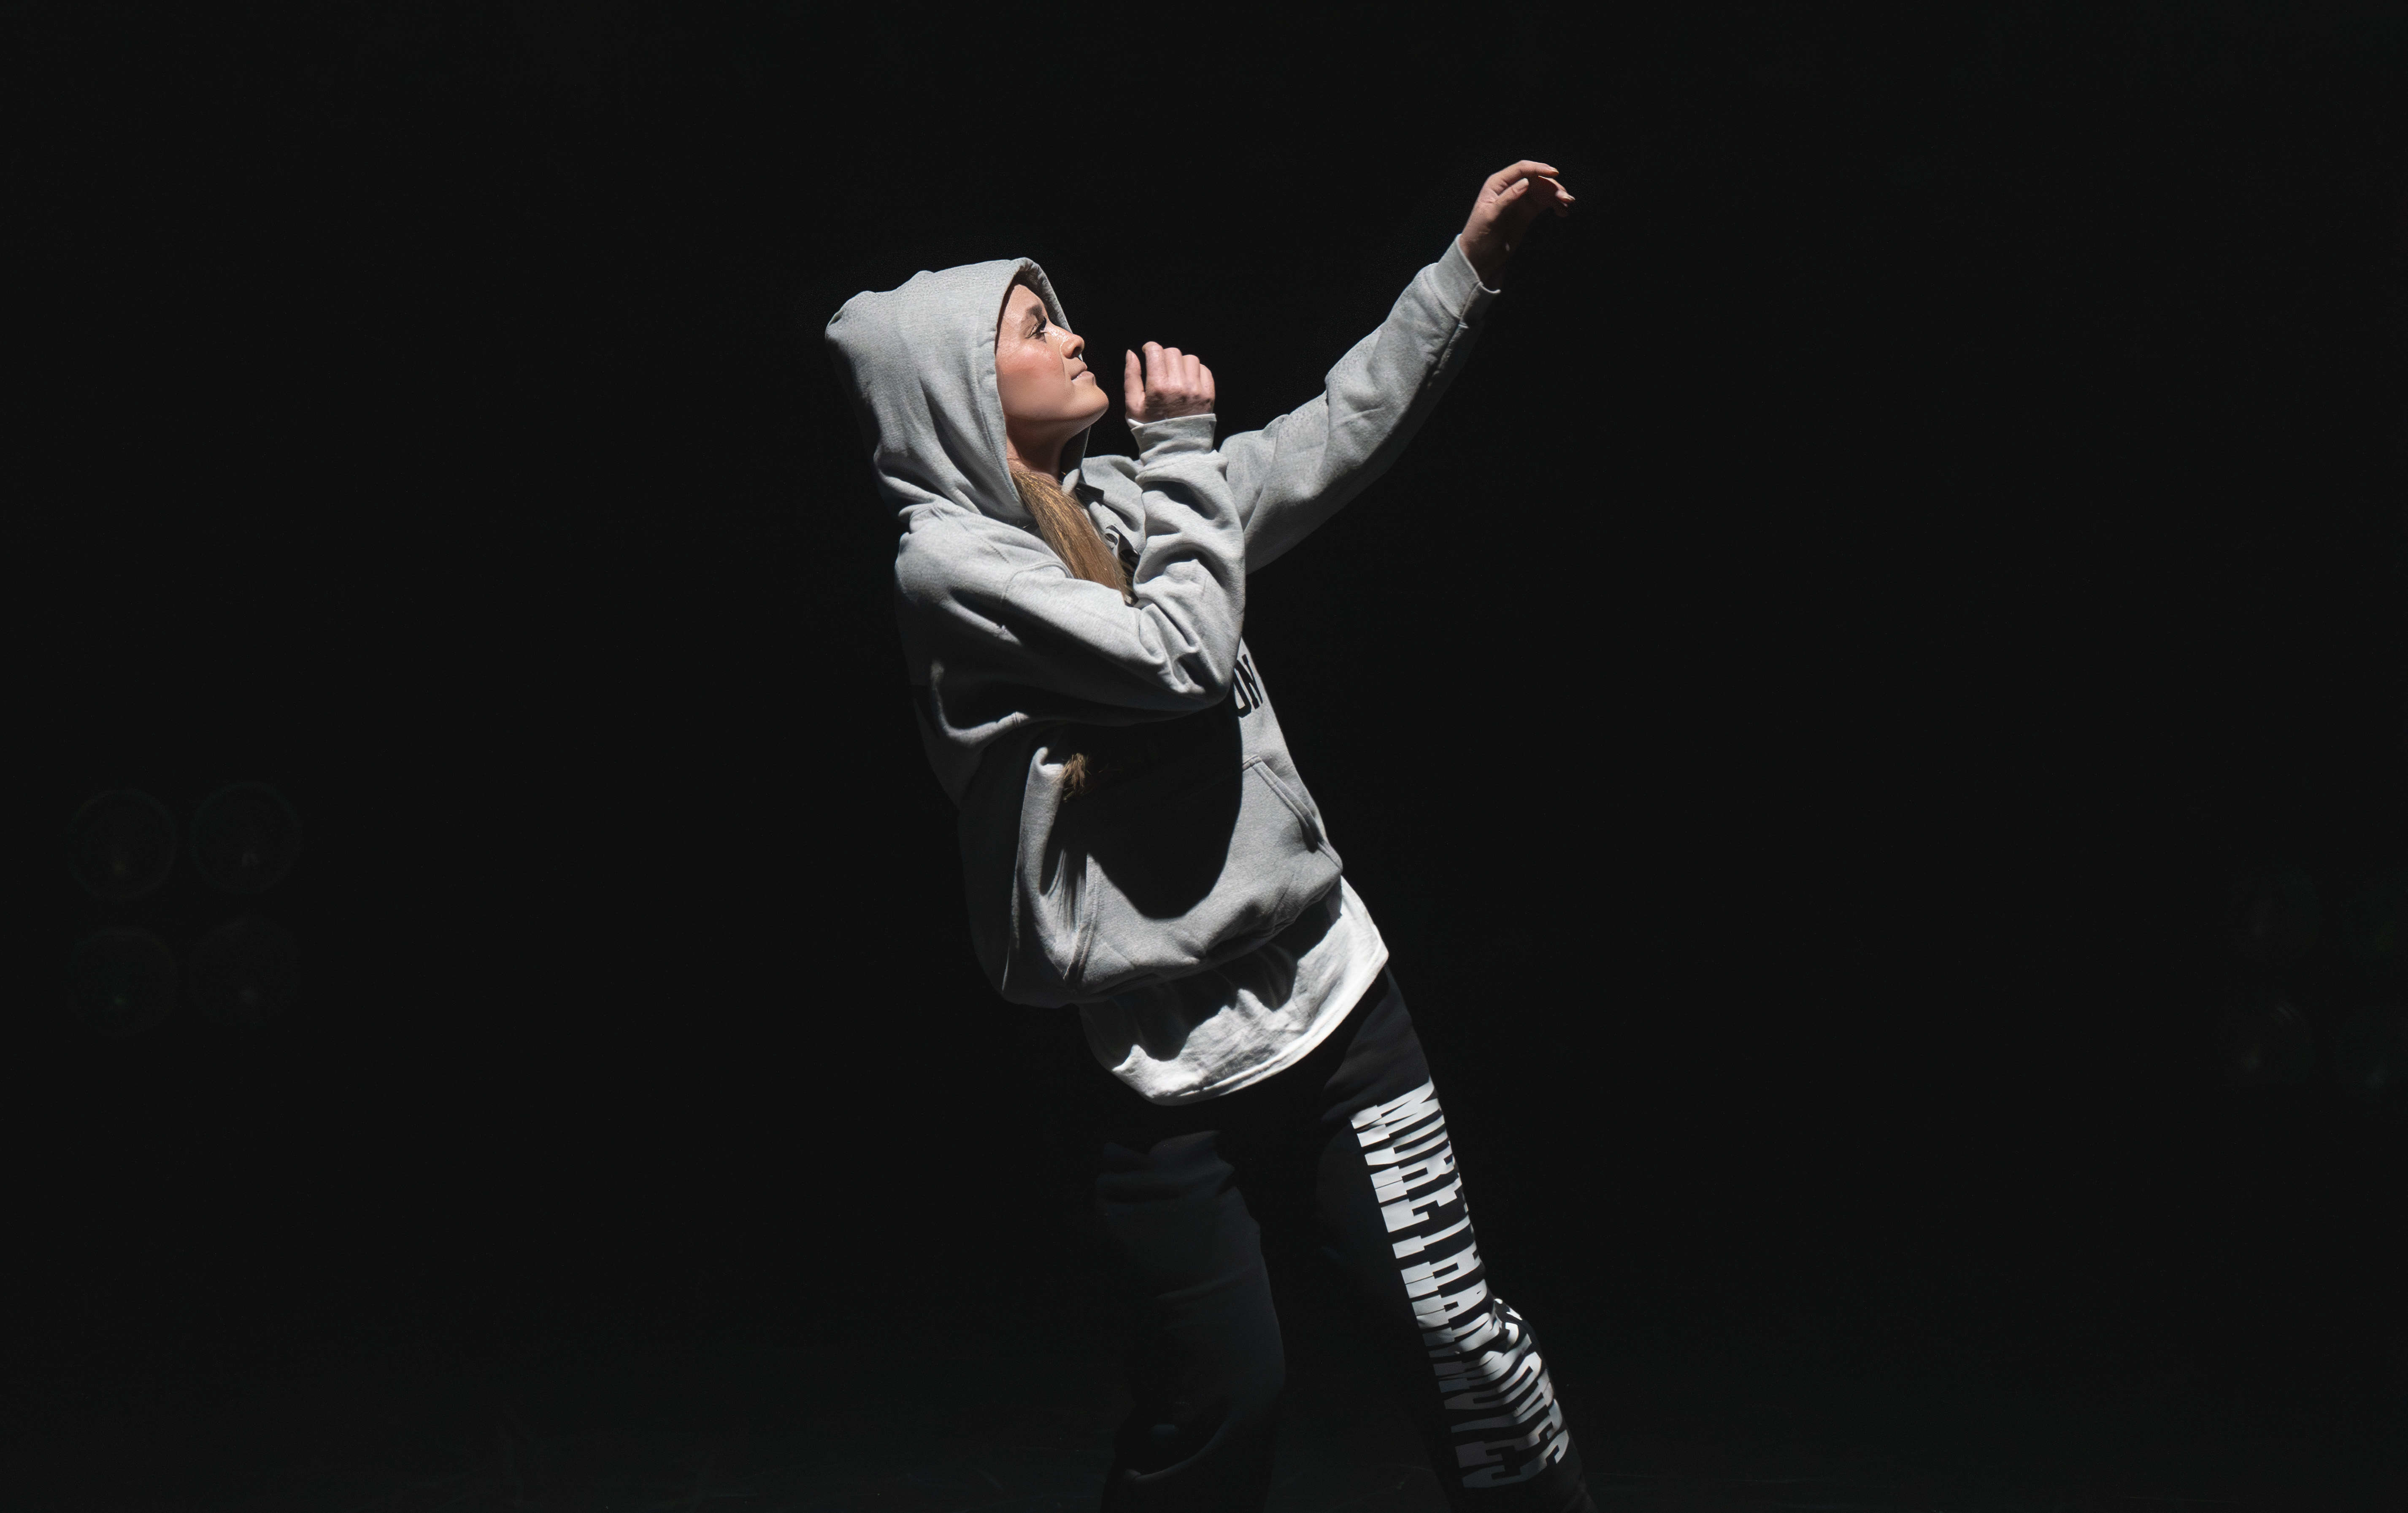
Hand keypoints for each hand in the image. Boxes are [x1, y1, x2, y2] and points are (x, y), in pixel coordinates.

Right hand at [1123, 342, 1215, 424]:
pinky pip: (1204, 370)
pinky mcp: (1208, 395)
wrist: (1175, 449)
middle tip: (1160, 367)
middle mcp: (1179, 385)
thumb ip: (1131, 376)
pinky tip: (1187, 381)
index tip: (1148, 352)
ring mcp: (1196, 390)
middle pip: (1173, 352)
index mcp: (1158, 387)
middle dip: (1164, 356)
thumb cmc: (1150, 427)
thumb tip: (1131, 353)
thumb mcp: (1133, 405)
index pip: (1156, 351)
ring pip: (1190, 359)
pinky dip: (1195, 371)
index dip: (1150, 347)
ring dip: (1181, 363)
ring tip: (1175, 374)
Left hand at [1457, 160, 1574, 284]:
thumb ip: (1507, 199)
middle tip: (1565, 198)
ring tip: (1567, 205)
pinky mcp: (1527, 212)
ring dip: (1557, 195)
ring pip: (1543, 191)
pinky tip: (1562, 212)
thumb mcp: (1490, 217)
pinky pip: (1545, 203)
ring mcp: (1520, 200)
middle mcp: (1510, 188)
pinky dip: (1555, 205)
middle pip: (1536, 179)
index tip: (1555, 174)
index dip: (1539, 169)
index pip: (1522, 169)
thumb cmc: (1478, 236)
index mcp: (1497, 184)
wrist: (1479, 257)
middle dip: (1552, 186)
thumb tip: (1525, 183)